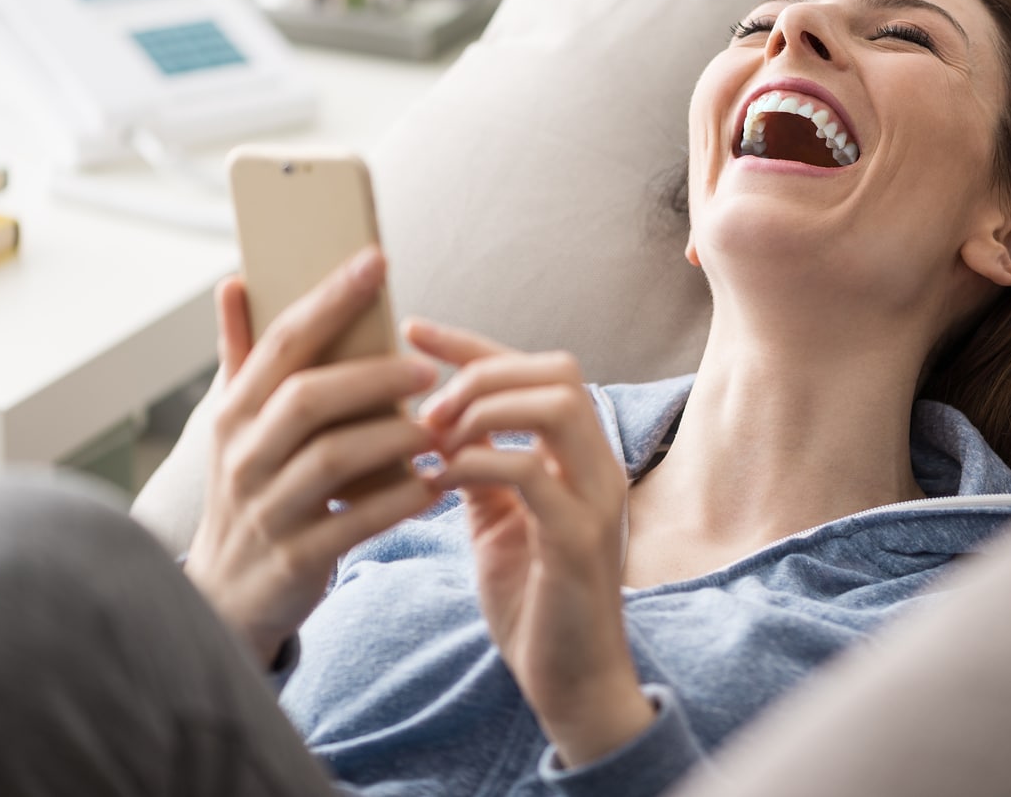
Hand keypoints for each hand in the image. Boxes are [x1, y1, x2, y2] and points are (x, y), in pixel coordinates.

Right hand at [184, 248, 442, 665]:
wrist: (223, 601)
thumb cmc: (249, 494)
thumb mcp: (235, 427)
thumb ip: (242, 356)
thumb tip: (235, 280)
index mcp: (233, 414)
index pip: (281, 342)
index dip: (329, 299)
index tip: (376, 261)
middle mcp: (243, 457)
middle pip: (307, 398)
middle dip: (372, 375)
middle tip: (428, 367)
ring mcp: (267, 510)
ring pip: (333, 458)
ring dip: (394, 435)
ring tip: (438, 427)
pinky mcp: (296, 558)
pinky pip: (355, 521)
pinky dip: (399, 499)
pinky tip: (434, 483)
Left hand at [408, 319, 656, 766]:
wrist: (571, 683)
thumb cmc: (534, 601)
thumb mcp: (499, 520)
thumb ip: (481, 468)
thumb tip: (435, 424)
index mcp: (579, 457)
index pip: (535, 370)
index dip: (472, 345)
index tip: (412, 328)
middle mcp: (599, 466)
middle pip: (557, 372)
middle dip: (482, 373)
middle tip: (427, 408)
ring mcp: (596, 500)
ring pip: (558, 406)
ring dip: (485, 410)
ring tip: (435, 437)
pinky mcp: (579, 542)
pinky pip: (532, 474)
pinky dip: (480, 464)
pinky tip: (440, 481)